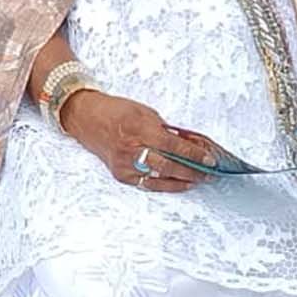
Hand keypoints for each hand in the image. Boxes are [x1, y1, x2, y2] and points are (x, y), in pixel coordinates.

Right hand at [60, 90, 218, 193]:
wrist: (86, 119)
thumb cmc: (115, 111)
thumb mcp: (145, 112)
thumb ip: (165, 130)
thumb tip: (187, 143)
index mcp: (138, 129)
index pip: (173, 146)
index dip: (194, 154)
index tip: (209, 159)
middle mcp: (131, 149)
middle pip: (168, 165)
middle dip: (192, 170)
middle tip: (208, 173)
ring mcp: (124, 165)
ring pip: (159, 179)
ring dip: (182, 180)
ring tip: (197, 180)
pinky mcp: (121, 175)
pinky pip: (147, 184)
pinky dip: (164, 185)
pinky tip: (178, 183)